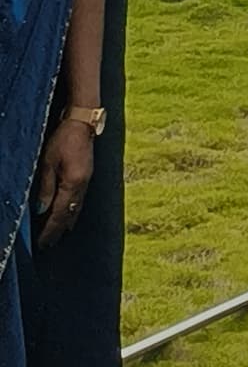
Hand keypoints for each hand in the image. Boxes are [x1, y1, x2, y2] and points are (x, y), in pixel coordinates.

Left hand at [32, 114, 92, 245]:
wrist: (82, 121)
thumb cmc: (63, 139)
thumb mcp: (48, 162)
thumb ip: (46, 187)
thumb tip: (41, 210)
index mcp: (73, 183)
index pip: (59, 214)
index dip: (50, 230)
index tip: (42, 244)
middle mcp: (83, 185)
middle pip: (69, 215)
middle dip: (58, 231)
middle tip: (48, 245)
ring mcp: (87, 180)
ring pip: (76, 209)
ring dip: (66, 223)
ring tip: (58, 235)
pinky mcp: (87, 175)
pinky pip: (79, 200)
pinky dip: (72, 211)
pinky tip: (68, 215)